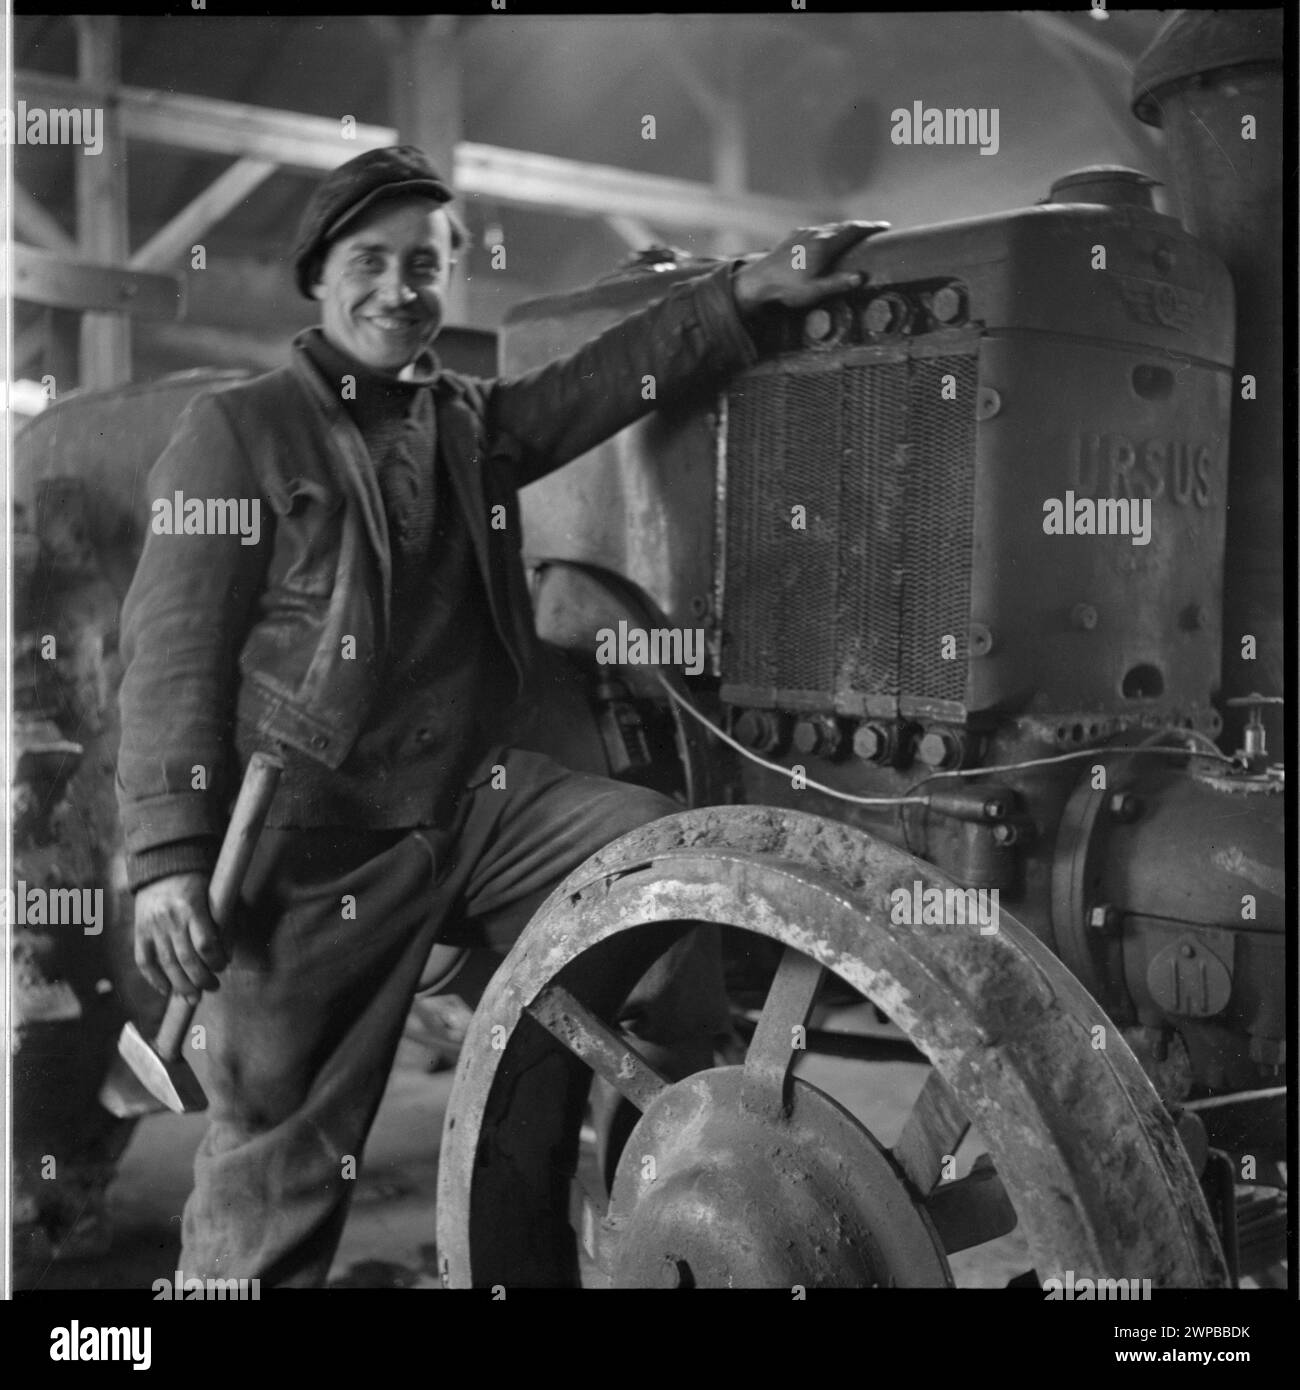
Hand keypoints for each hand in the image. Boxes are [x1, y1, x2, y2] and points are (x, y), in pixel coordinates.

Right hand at [133, 872, 225, 1001]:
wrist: (163, 865)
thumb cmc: (199, 881)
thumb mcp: (216, 893)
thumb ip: (225, 920)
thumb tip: (227, 954)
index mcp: (192, 906)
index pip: (205, 944)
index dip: (216, 961)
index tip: (223, 966)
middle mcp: (170, 918)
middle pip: (186, 959)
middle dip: (201, 980)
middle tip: (213, 988)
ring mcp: (152, 926)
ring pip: (166, 965)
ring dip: (182, 986)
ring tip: (194, 996)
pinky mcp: (139, 931)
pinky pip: (144, 962)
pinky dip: (155, 980)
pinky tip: (167, 990)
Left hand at [732, 221, 890, 315]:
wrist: (759, 279)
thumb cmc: (787, 288)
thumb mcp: (814, 291)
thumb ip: (838, 283)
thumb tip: (860, 277)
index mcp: (825, 245)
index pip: (853, 230)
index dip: (871, 227)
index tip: (885, 226)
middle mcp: (816, 234)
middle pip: (844, 225)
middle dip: (861, 227)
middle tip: (874, 229)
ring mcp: (804, 232)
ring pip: (830, 226)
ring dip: (845, 228)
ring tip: (855, 234)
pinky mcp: (795, 235)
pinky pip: (818, 229)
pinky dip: (829, 231)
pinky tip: (829, 238)